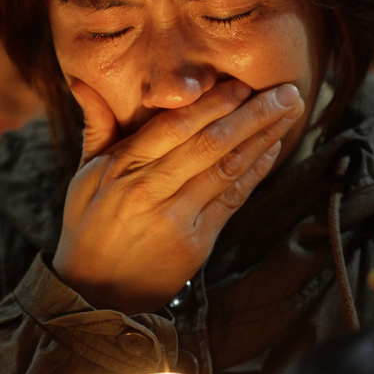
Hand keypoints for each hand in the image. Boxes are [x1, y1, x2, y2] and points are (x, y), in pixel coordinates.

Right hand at [52, 79, 304, 313]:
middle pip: (210, 143)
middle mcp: (150, 189)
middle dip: (253, 113)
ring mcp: (176, 218)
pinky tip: (272, 150)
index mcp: (122, 167)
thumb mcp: (83, 176)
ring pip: (227, 168)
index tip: (241, 83)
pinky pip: (232, 200)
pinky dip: (255, 173)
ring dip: (263, 137)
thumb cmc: (89, 227)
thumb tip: (83, 81)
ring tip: (290, 112)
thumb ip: (96, 127)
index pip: (174, 126)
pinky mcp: (196, 242)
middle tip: (286, 90)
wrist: (96, 292)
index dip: (212, 103)